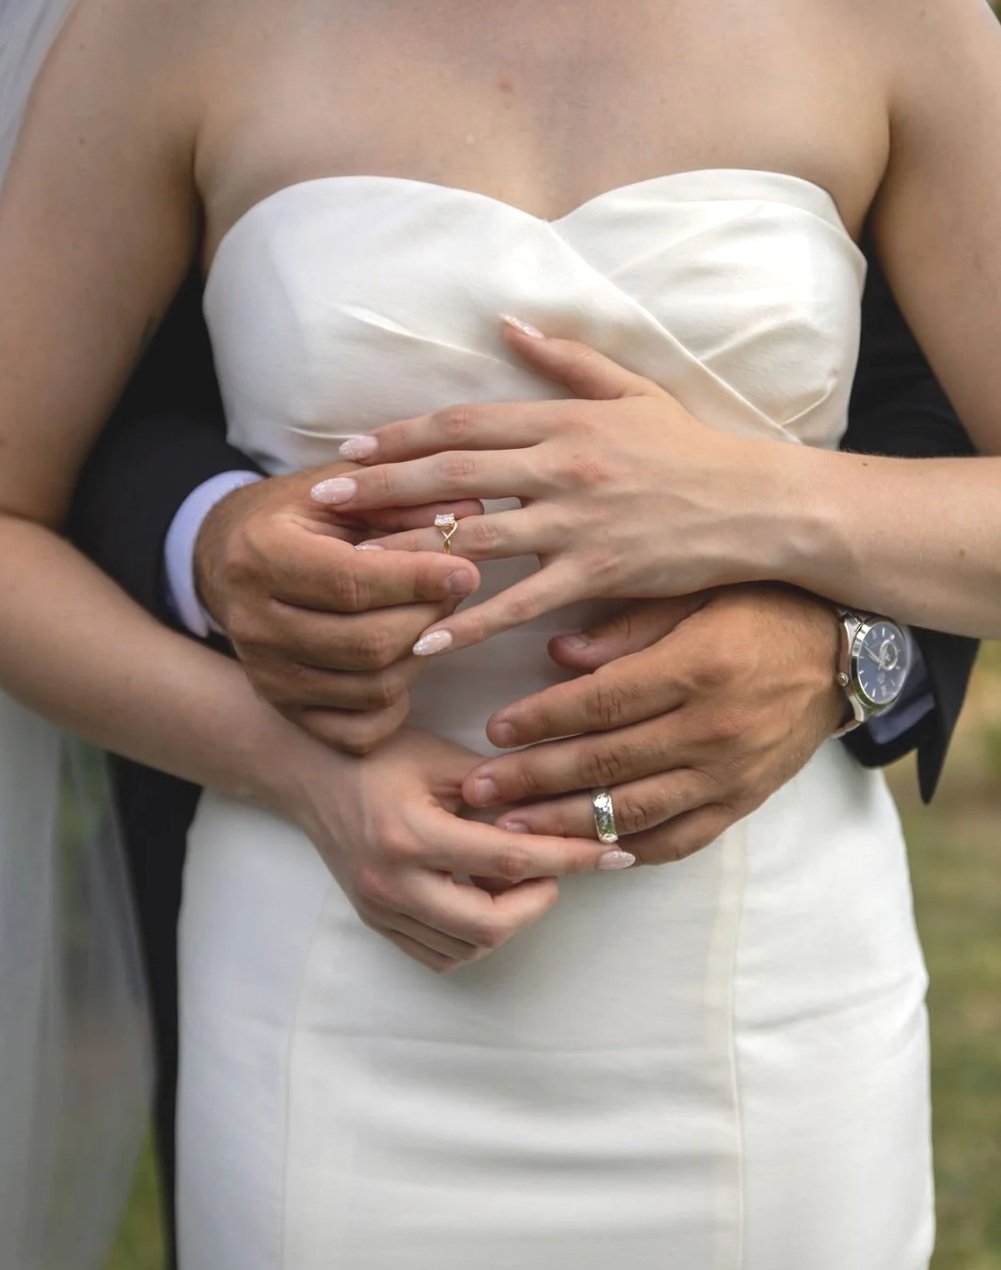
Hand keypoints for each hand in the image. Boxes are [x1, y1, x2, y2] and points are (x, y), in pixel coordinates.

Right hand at [196, 463, 481, 752]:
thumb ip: (401, 497)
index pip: (350, 582)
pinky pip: (359, 732)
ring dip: (420, 655)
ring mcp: (268, 675)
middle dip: (428, 617)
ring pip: (373, 688)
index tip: (466, 571)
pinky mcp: (286, 709)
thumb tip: (472, 511)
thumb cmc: (295, 519)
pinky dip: (396, 704)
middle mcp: (254, 623)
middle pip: (368, 643)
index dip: (417, 580)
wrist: (228, 560)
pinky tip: (402, 662)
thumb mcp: (340, 490)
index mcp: (260, 556)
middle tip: (454, 591)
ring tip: (430, 618)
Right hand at [289, 729, 635, 972]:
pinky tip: (485, 899)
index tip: (613, 853)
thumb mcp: (439, 757)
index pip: (506, 859)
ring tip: (519, 880)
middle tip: (554, 871)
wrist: (306, 775)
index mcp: (409, 834)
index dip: (568, 858)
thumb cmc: (377, 757)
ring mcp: (381, 908)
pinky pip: (439, 954)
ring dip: (507, 919)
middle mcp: (392, 881)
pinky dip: (475, 937)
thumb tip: (565, 809)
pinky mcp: (377, 922)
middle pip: (488, 925)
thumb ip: (498, 787)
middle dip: (537, 901)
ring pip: (466, 947)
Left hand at [313, 320, 779, 655]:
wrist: (756, 504)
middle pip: (454, 471)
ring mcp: (577, 520)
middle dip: (383, 486)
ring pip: (476, 533)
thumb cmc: (693, 449)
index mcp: (565, 419)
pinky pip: (520, 600)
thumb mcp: (632, 391)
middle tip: (324, 501)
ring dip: (408, 549)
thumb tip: (507, 325)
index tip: (351, 451)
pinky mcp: (596, 570)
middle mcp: (562, 464)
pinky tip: (427, 638)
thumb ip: (566, 360)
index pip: (465, 422)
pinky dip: (471, 619)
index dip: (402, 435)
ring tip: (352, 566)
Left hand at [456, 585, 844, 863]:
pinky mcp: (745, 802)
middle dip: (534, 780)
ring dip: (567, 825)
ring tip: (513, 830)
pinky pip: (682, 839)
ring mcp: (731, 775)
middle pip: (606, 764)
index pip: (601, 704)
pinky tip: (587, 852)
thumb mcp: (694, 594)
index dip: (542, 720)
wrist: (841, 652)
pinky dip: (632, 851)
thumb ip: (626, 627)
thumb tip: (556, 654)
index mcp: (697, 668)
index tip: (494, 731)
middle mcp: (714, 729)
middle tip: (477, 791)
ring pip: (635, 812)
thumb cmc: (759, 608)